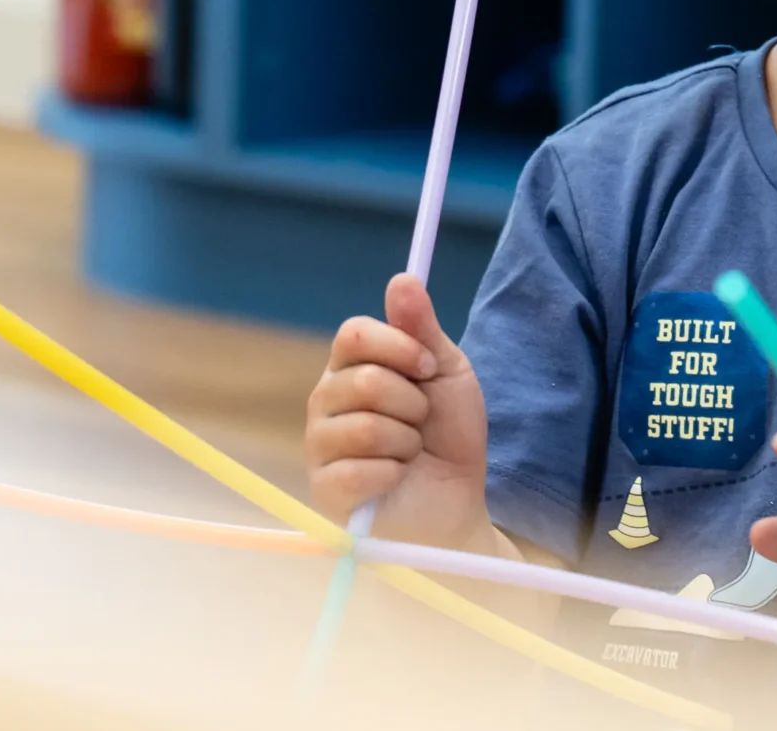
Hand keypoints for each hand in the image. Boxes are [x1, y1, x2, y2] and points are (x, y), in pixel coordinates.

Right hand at [304, 273, 490, 549]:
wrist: (457, 499)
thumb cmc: (448, 435)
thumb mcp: (446, 372)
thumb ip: (422, 329)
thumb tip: (402, 278)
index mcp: (350, 367)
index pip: (352, 333)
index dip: (397, 347)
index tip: (427, 368)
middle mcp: (325, 401)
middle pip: (363, 380)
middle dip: (412, 404)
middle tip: (420, 423)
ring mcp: (319, 445)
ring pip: (364, 426)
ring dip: (406, 442)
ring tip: (409, 453)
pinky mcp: (324, 489)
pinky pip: (357, 470)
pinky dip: (392, 474)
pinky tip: (394, 480)